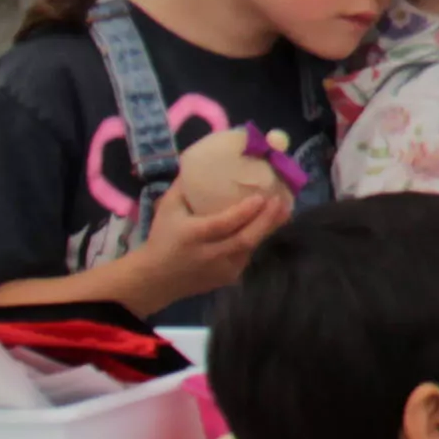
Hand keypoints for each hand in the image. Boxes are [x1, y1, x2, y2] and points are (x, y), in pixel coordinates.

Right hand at [125, 177, 287, 305]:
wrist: (156, 279)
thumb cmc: (162, 238)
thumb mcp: (167, 208)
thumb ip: (184, 186)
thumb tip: (201, 159)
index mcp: (193, 235)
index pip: (223, 224)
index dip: (244, 212)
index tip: (261, 196)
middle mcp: (210, 254)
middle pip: (245, 240)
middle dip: (266, 221)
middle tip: (282, 201)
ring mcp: (221, 269)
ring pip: (250, 248)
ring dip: (267, 229)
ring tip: (283, 210)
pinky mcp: (227, 278)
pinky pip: (247, 256)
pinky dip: (257, 240)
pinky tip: (267, 225)